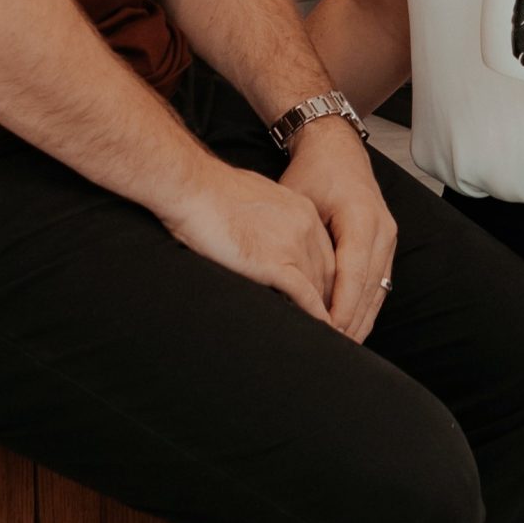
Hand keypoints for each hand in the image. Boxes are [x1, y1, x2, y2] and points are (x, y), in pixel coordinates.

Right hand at [160, 159, 336, 325]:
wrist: (193, 188)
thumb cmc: (211, 192)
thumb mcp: (254, 199)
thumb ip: (268, 219)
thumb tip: (262, 236)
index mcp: (301, 209)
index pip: (325, 251)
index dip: (326, 278)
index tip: (325, 296)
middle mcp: (305, 225)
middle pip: (328, 271)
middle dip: (330, 298)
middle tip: (329, 322)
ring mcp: (292, 244)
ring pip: (320, 286)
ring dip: (325, 312)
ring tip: (325, 334)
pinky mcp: (275, 262)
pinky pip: (304, 295)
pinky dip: (314, 315)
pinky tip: (319, 330)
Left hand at [280, 120, 397, 341]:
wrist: (336, 149)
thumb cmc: (312, 173)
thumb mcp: (296, 201)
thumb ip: (295, 241)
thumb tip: (285, 282)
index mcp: (362, 218)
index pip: (353, 274)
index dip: (341, 307)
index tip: (329, 334)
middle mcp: (383, 229)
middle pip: (370, 287)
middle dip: (352, 322)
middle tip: (332, 353)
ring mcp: (389, 237)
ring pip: (378, 289)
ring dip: (361, 320)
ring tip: (342, 349)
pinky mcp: (386, 243)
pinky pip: (380, 282)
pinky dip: (366, 306)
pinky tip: (353, 327)